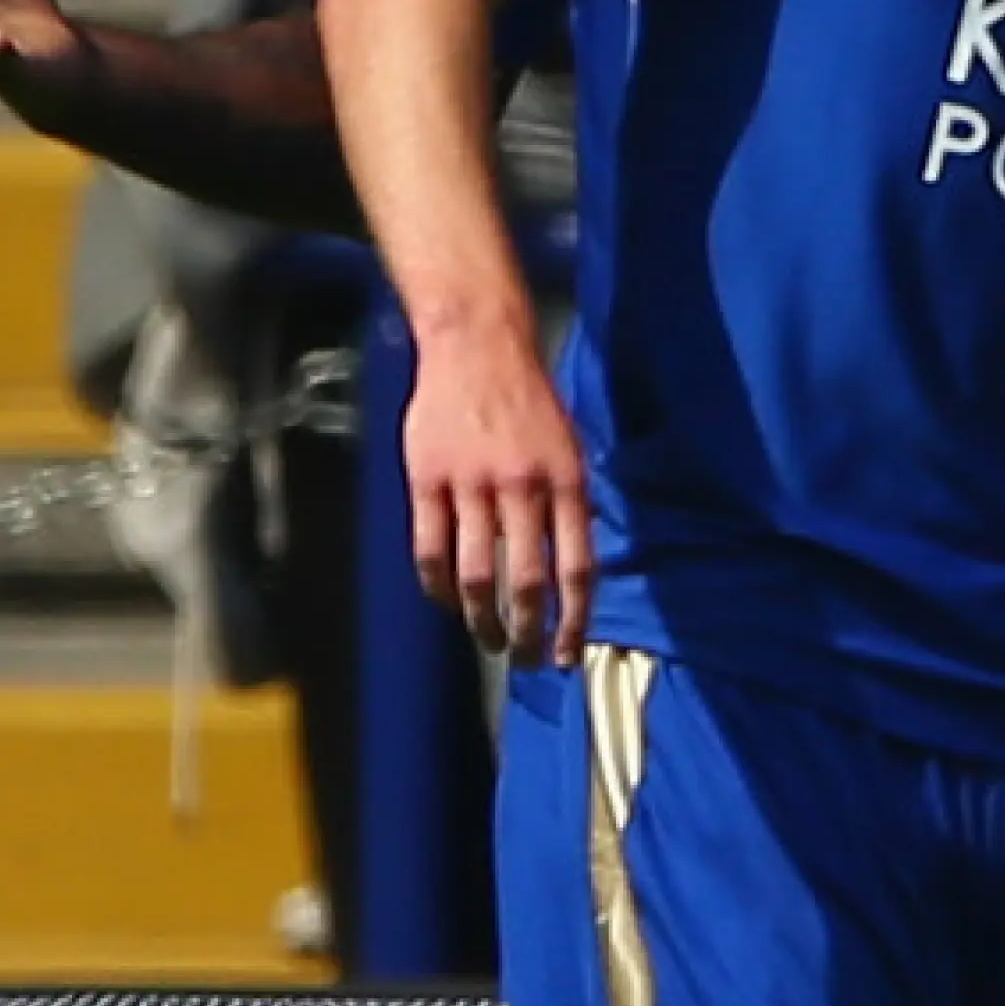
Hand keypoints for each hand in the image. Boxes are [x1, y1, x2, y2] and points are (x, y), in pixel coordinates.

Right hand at [405, 330, 593, 666]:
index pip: (577, 567)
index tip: (567, 655)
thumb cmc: (529, 398)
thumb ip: (570, 504)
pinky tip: (447, 603)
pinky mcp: (427, 480)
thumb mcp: (571, 445)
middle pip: (526, 581)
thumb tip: (572, 571)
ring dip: (482, 620)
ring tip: (488, 642)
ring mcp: (471, 484)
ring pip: (475, 574)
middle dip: (527, 633)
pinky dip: (438, 587)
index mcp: (566, 481)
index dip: (573, 620)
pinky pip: (430, 549)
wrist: (478, 344)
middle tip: (524, 661)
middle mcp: (522, 487)